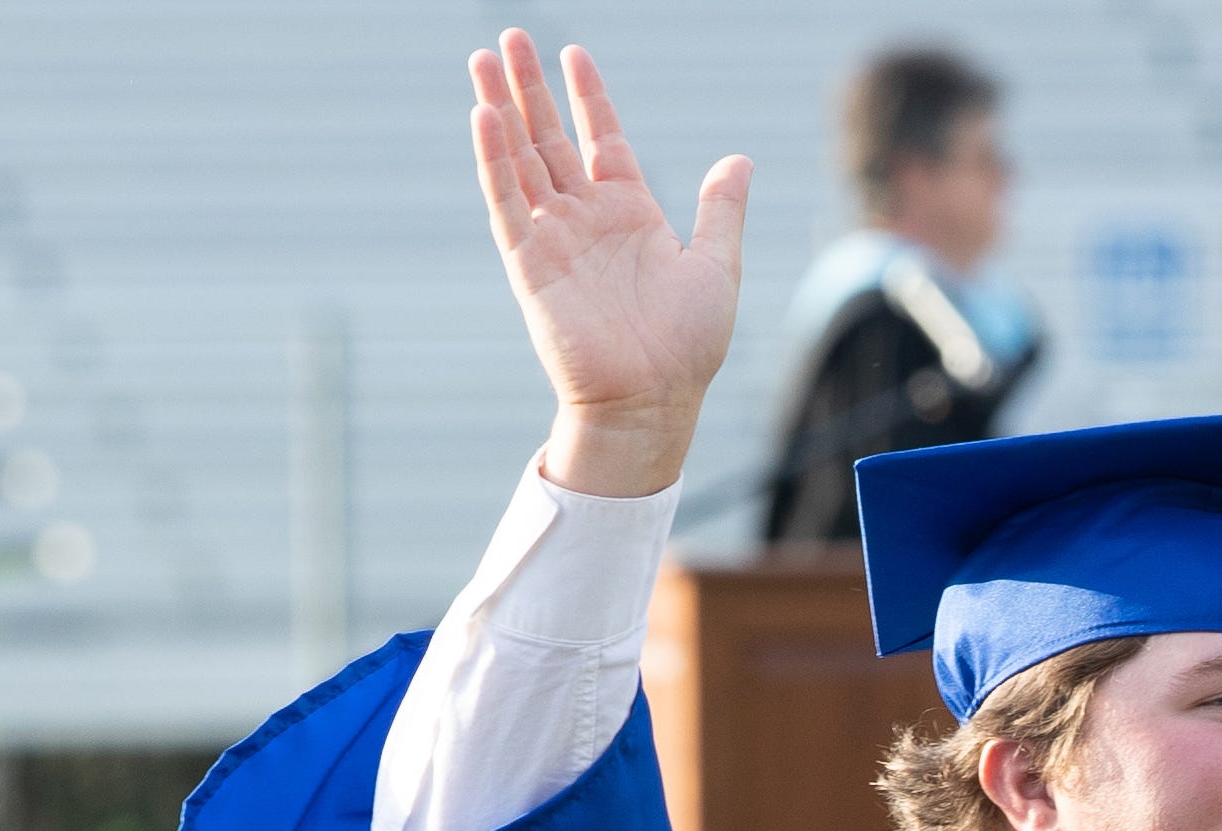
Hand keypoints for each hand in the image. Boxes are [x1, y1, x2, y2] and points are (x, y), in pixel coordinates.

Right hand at [468, 30, 749, 497]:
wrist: (653, 401)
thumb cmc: (687, 346)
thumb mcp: (716, 266)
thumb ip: (720, 209)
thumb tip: (739, 159)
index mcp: (630, 212)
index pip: (602, 137)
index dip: (588, 95)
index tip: (573, 54)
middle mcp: (586, 219)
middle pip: (550, 137)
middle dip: (529, 88)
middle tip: (508, 38)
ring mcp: (554, 238)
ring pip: (520, 159)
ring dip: (501, 110)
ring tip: (483, 60)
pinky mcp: (529, 265)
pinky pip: (506, 204)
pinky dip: (494, 161)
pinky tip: (484, 117)